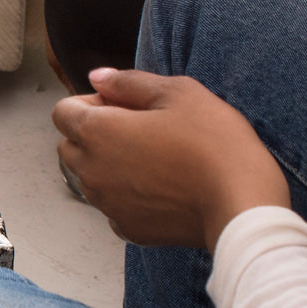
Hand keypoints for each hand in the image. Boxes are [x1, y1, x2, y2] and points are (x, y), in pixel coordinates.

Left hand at [54, 67, 289, 251]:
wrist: (244, 209)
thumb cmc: (214, 144)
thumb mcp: (177, 92)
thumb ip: (128, 82)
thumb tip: (98, 78)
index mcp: (96, 132)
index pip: (62, 112)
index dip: (90, 103)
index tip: (123, 105)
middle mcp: (91, 170)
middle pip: (70, 145)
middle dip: (92, 134)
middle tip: (139, 130)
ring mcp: (107, 204)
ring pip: (89, 177)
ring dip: (107, 164)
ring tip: (154, 159)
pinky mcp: (128, 229)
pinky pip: (112, 205)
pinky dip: (126, 195)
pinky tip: (161, 187)